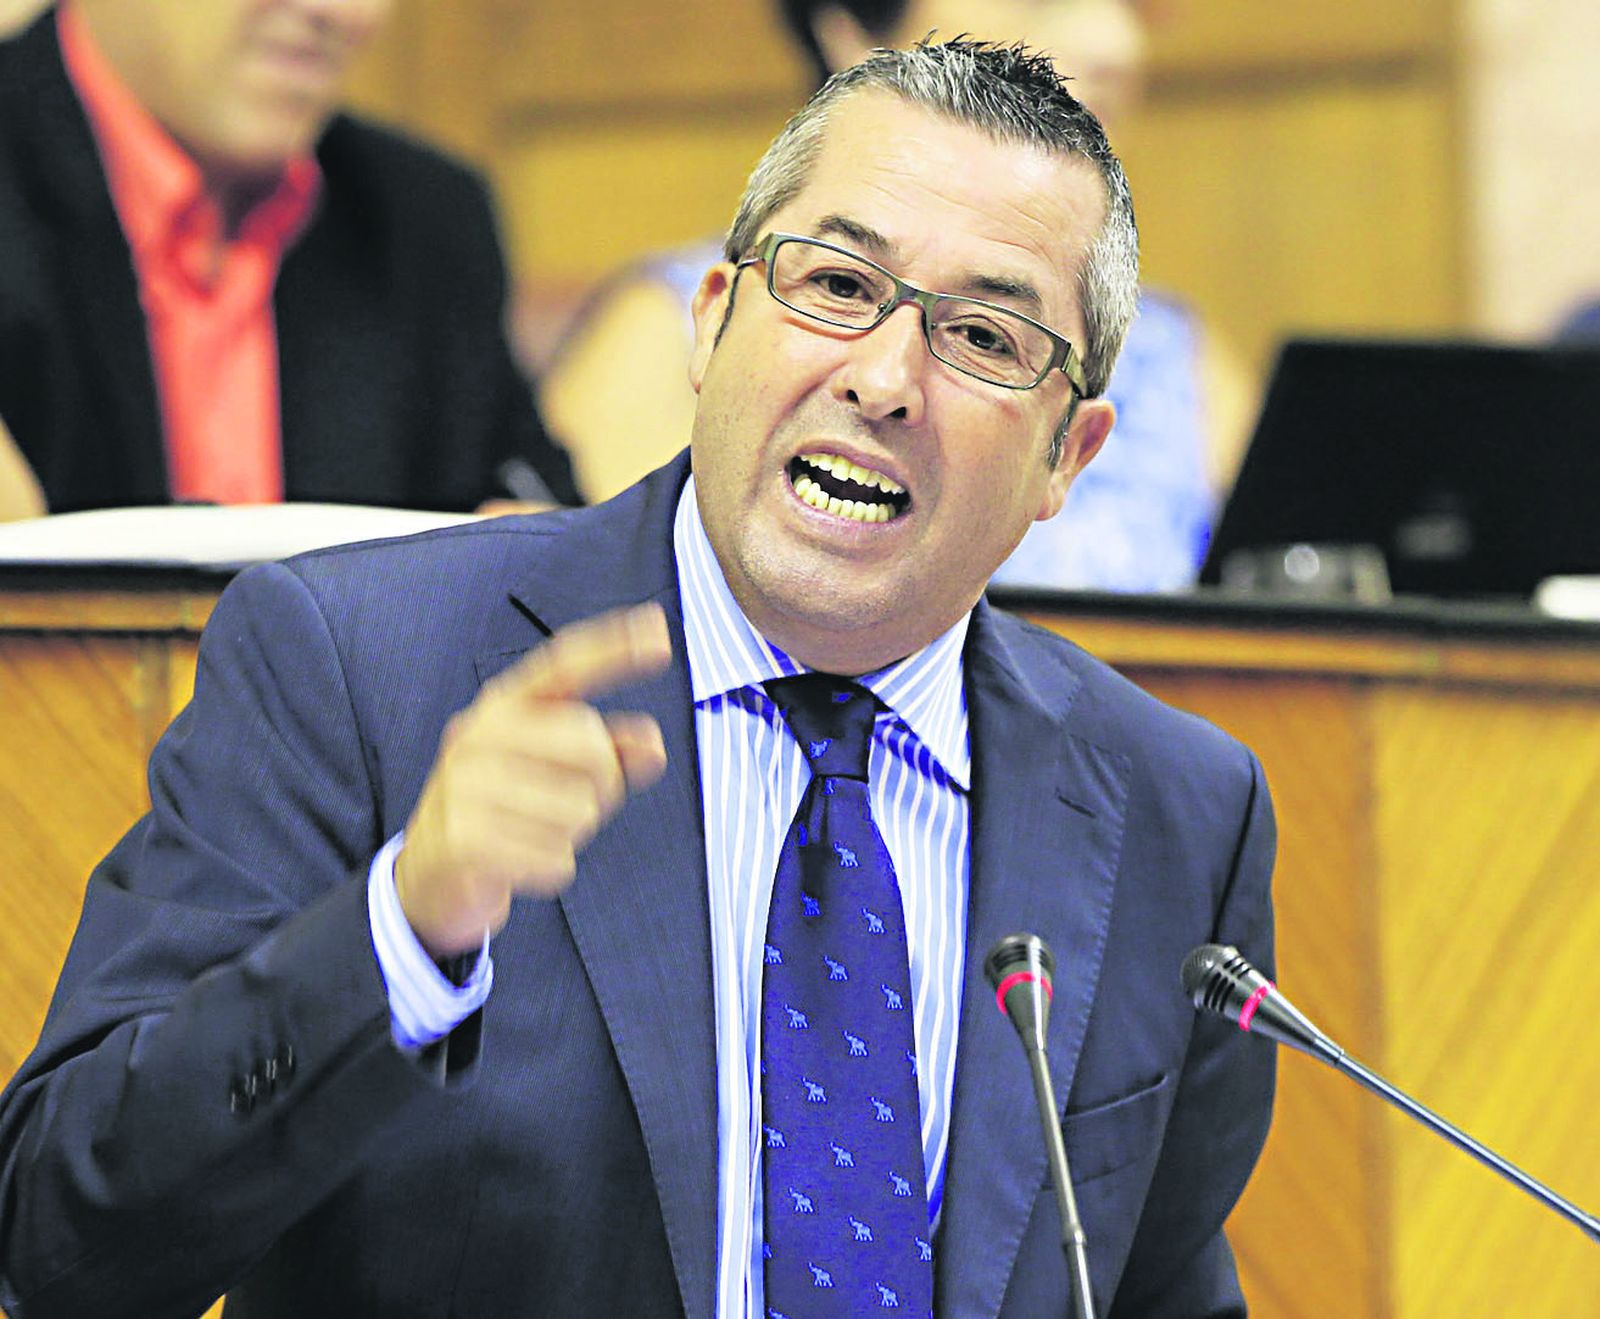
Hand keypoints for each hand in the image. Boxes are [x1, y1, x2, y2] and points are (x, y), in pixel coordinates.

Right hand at [394, 603, 670, 955]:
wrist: (431, 871)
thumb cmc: (508, 809)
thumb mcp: (558, 771)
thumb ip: (609, 751)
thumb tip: (652, 746)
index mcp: (505, 705)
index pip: (565, 665)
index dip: (614, 647)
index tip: (660, 631)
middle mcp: (481, 733)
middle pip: (593, 749)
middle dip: (602, 787)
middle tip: (567, 802)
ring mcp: (466, 784)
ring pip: (579, 812)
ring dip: (572, 834)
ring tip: (533, 832)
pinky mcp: (464, 838)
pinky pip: (555, 858)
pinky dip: (552, 868)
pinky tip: (521, 861)